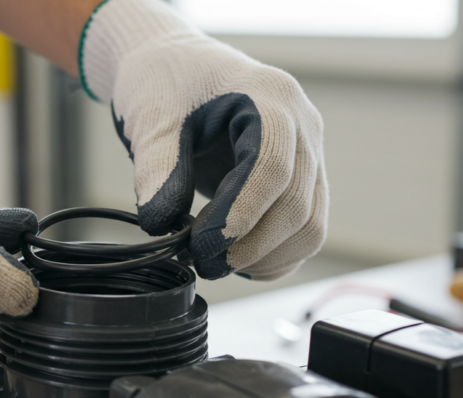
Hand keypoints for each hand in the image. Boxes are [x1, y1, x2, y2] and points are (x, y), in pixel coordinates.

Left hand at [80, 0, 327, 279]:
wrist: (176, 68)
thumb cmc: (166, 81)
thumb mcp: (151, 116)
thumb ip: (156, 166)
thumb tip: (160, 222)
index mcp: (270, 96)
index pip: (272, 167)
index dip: (242, 214)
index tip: (204, 246)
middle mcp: (302, 124)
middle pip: (298, 203)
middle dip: (251, 244)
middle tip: (203, 263)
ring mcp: (307, 153)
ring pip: (311, 224)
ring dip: (267, 258)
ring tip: (218, 264)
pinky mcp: (301, 179)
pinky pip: (305, 229)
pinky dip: (276, 257)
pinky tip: (239, 262)